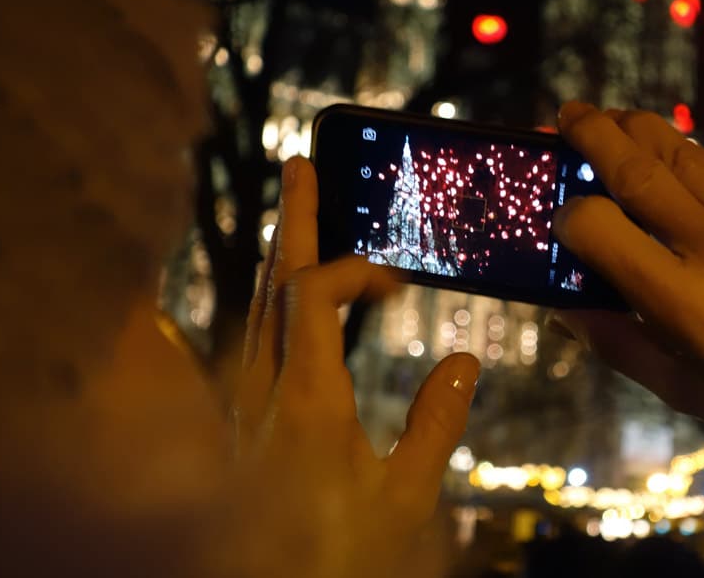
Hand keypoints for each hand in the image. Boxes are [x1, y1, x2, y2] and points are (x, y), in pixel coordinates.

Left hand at [229, 156, 480, 575]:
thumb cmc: (335, 554)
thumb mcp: (404, 501)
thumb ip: (435, 428)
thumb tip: (461, 363)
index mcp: (304, 401)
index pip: (312, 294)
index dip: (353, 268)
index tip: (397, 280)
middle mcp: (261, 391)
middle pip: (271, 283)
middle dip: (291, 221)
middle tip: (301, 165)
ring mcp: (244, 403)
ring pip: (255, 307)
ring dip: (279, 254)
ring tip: (298, 212)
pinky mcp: (242, 420)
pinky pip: (253, 337)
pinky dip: (275, 297)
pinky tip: (289, 296)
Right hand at [551, 102, 703, 474]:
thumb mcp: (677, 389)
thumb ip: (614, 342)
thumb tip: (564, 307)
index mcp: (678, 300)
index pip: (597, 226)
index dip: (568, 217)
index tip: (563, 219)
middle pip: (637, 168)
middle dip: (593, 133)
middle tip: (569, 112)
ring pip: (685, 155)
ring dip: (641, 130)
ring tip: (615, 118)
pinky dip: (692, 176)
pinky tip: (682, 187)